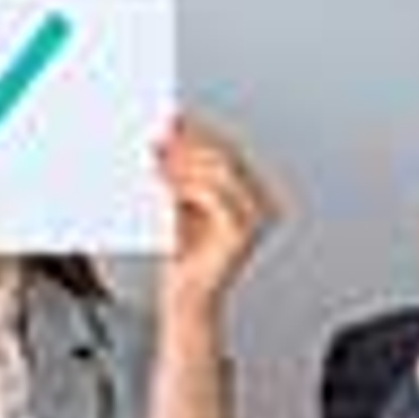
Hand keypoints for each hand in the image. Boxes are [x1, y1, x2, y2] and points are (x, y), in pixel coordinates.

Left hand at [156, 116, 279, 325]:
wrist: (186, 299)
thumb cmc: (183, 253)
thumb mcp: (180, 202)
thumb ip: (181, 171)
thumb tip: (168, 131)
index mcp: (252, 191)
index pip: (228, 149)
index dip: (200, 131)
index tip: (172, 118)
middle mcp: (262, 201)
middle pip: (227, 155)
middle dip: (191, 141)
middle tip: (160, 132)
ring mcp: (257, 217)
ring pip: (222, 171)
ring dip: (184, 158)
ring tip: (155, 151)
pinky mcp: (243, 232)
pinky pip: (213, 196)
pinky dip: (185, 183)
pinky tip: (163, 177)